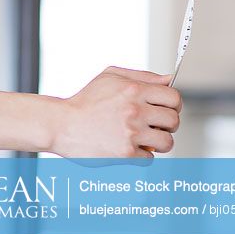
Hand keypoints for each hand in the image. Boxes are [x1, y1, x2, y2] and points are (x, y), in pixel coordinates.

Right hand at [50, 66, 182, 158]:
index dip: (173, 105)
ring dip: (158, 142)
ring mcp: (131, 133)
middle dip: (166, 124)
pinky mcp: (125, 153)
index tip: (165, 109)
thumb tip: (169, 79)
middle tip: (154, 125)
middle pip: (174, 120)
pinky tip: (128, 147)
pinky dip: (140, 155)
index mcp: (133, 90)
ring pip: (166, 142)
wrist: (60, 124)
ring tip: (144, 138)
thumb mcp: (109, 78)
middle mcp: (134, 110)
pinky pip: (149, 158)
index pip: (174, 98)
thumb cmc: (84, 102)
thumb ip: (142, 76)